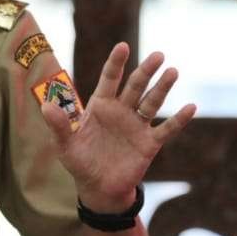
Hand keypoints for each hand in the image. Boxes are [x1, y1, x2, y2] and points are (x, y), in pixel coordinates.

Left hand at [41, 43, 195, 212]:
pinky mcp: (149, 143)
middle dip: (146, 71)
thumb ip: (58, 125)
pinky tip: (190, 107)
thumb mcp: (64, 145)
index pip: (110, 79)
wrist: (98, 188)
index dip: (116, 63)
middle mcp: (121, 111)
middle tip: (158, 55)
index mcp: (100, 105)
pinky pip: (166, 129)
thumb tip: (45, 106)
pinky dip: (178, 119)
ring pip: (152, 102)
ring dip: (163, 87)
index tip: (122, 46)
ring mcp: (137, 126)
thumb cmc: (80, 162)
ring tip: (173, 71)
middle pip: (136, 86)